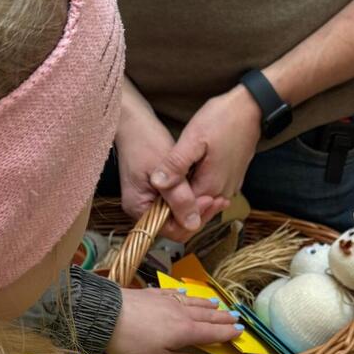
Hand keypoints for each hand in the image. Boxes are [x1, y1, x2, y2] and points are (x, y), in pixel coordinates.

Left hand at [106, 288, 241, 353]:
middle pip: (206, 316)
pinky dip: (184, 294)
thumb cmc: (131, 344)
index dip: (226, 334)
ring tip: (217, 304)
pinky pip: (174, 293)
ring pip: (192, 302)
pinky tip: (185, 292)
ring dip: (207, 304)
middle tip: (236, 317)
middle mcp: (181, 314)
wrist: (106, 315)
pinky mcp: (152, 294)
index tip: (240, 331)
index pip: (211, 333)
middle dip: (222, 318)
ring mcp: (166, 301)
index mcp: (185, 331)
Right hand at [115, 107, 226, 240]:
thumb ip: (179, 198)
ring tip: (218, 197)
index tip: (209, 199)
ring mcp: (150, 203)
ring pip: (179, 216)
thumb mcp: (164, 170)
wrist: (134, 124)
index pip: (171, 229)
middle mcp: (142, 211)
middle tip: (219, 199)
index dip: (192, 218)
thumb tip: (193, 224)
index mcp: (138, 208)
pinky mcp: (158, 196)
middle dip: (198, 214)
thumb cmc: (144, 141)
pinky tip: (207, 192)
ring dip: (198, 208)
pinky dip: (192, 200)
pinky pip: (178, 205)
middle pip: (176, 226)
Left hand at [151, 85, 261, 210]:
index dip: (167, 206)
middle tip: (161, 184)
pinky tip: (190, 171)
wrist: (252, 108)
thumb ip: (176, 164)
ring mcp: (230, 186)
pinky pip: (213, 189)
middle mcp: (222, 192)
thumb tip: (157, 184)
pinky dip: (200, 185)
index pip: (184, 211)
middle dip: (176, 201)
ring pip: (203, 199)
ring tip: (173, 176)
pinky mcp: (234, 178)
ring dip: (188, 193)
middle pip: (194, 208)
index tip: (154, 194)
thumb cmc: (223, 119)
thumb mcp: (193, 138)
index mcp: (210, 186)